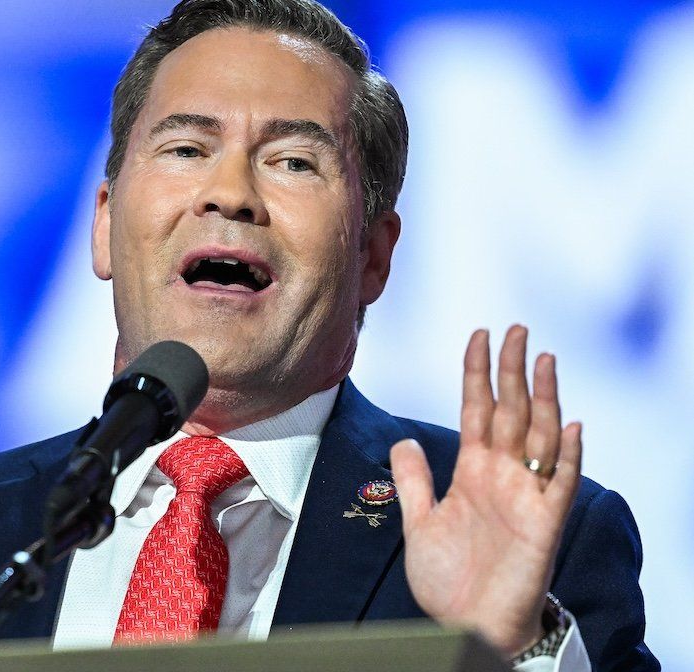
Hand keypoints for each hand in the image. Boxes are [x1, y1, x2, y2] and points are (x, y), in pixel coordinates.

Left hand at [390, 326, 581, 655]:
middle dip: (513, 370)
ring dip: (545, 398)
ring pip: (539, 436)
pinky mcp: (544, 523)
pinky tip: (571, 426)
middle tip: (517, 329)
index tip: (479, 335)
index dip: (477, 372)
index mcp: (472, 470)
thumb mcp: (420, 522)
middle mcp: (502, 475)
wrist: (467, 623)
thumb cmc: (448, 577)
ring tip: (545, 360)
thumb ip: (415, 480)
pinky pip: (561, 484)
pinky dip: (568, 456)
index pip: (476, 409)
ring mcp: (526, 495)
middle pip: (510, 411)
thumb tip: (403, 439)